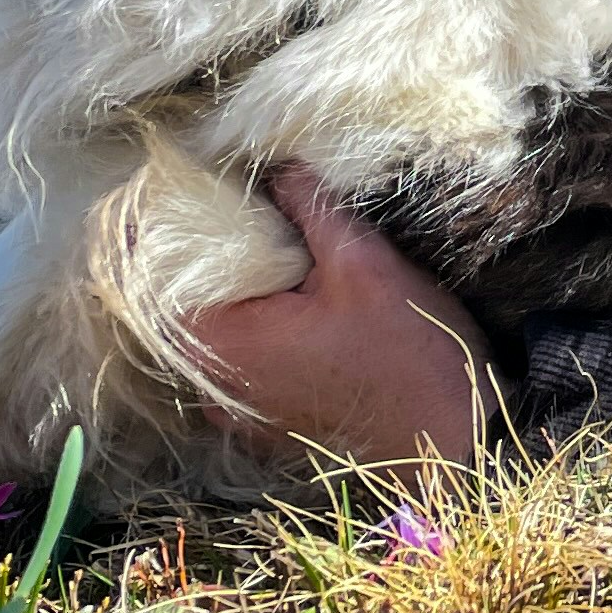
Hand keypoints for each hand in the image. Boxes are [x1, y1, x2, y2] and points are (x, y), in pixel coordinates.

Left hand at [187, 166, 495, 465]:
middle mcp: (220, 385)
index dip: (163, 232)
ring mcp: (243, 412)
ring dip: (221, 296)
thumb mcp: (364, 264)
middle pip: (181, 310)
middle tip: (219, 208)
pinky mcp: (269, 425)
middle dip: (196, 259)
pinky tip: (276, 305)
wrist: (451, 446)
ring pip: (208, 340)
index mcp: (228, 342)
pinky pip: (233, 368)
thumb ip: (311, 209)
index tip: (178, 193)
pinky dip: (242, 332)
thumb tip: (279, 166)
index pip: (160, 279)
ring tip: (249, 248)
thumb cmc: (409, 356)